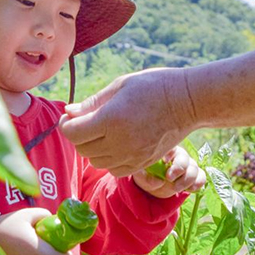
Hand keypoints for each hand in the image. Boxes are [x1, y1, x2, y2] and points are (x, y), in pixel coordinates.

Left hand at [59, 68, 197, 176]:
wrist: (189, 101)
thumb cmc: (155, 86)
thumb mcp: (120, 85)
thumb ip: (93, 102)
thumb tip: (69, 112)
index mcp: (111, 119)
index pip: (73, 132)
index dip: (66, 124)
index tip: (70, 116)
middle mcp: (119, 142)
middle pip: (82, 148)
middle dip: (77, 135)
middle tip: (84, 120)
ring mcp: (132, 156)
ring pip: (96, 161)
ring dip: (92, 147)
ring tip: (101, 131)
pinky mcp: (142, 163)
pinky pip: (113, 169)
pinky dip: (108, 159)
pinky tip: (115, 143)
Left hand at [131, 146, 205, 197]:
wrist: (155, 184)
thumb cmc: (146, 174)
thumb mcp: (141, 176)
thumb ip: (146, 178)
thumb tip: (158, 181)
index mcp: (166, 150)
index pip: (172, 146)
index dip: (171, 152)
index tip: (165, 161)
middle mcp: (179, 156)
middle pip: (185, 158)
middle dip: (179, 169)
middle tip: (168, 178)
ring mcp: (188, 166)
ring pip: (194, 169)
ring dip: (186, 180)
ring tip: (175, 188)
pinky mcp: (194, 176)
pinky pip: (201, 177)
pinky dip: (198, 183)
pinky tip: (190, 189)